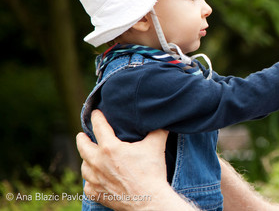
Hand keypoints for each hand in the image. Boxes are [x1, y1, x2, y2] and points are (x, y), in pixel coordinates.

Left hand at [76, 110, 192, 209]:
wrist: (149, 201)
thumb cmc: (152, 172)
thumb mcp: (156, 146)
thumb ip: (157, 130)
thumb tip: (162, 120)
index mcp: (110, 148)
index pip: (99, 126)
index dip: (97, 117)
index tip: (95, 113)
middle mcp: (98, 162)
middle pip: (82, 146)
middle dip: (82, 139)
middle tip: (82, 135)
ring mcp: (96, 179)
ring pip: (84, 166)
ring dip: (86, 160)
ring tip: (89, 157)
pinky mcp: (97, 194)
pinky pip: (87, 185)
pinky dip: (90, 181)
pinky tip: (94, 179)